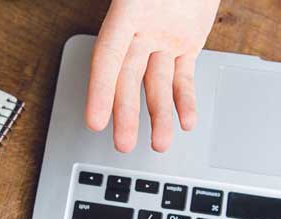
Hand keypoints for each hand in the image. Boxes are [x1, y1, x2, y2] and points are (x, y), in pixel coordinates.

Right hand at [85, 0, 218, 152]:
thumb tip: (119, 41)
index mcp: (126, 12)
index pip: (107, 57)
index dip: (99, 89)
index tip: (94, 119)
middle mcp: (140, 31)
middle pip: (128, 79)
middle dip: (125, 113)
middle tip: (122, 143)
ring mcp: (163, 40)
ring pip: (156, 85)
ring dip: (157, 116)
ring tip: (160, 143)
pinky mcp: (186, 45)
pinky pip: (182, 78)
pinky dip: (184, 100)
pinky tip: (184, 121)